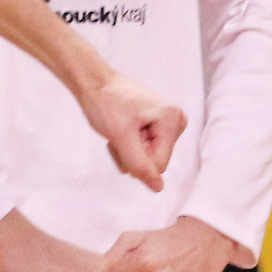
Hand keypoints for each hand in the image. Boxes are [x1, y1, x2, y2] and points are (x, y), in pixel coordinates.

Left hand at [76, 71, 185, 192]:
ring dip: (127, 151)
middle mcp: (176, 120)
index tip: (121, 138)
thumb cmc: (106, 102)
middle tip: (118, 134)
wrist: (95, 83)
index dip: (135, 159)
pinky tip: (120, 131)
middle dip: (131, 154)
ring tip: (117, 131)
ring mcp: (168, 123)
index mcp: (173, 119)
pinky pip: (145, 150)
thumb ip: (140, 164)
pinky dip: (128, 146)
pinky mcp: (158, 126)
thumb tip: (158, 187)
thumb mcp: (120, 137)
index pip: (158, 164)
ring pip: (148, 158)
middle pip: (155, 161)